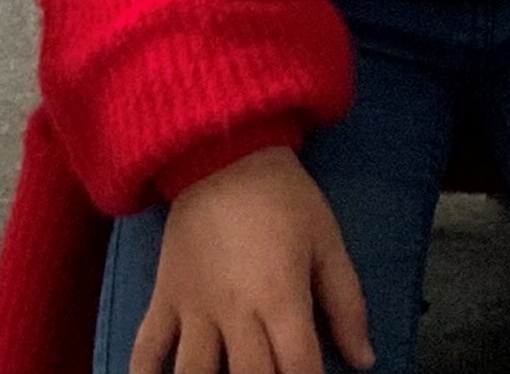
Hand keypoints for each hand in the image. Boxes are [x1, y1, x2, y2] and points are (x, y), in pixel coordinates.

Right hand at [130, 147, 372, 373]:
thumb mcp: (328, 243)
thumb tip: (364, 360)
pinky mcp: (163, 300)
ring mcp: (193, 310)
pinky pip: (145, 350)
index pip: (299, 368)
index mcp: (282, 298)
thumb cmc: (285, 200)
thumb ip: (346, 305)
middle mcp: (235, 313)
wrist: (225, 157)